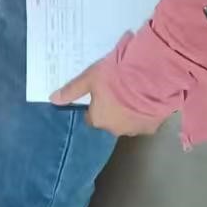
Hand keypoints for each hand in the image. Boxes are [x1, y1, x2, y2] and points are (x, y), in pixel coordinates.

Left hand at [51, 59, 167, 136]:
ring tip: (135, 91)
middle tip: (119, 89)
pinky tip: (148, 96)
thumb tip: (53, 99)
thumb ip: (72, 90)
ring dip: (130, 110)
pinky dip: (145, 111)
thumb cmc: (115, 76)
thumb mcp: (90, 78)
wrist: (150, 76)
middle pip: (111, 121)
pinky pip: (146, 120)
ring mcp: (136, 129)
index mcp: (99, 119)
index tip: (100, 94)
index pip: (92, 118)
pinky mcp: (154, 126)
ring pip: (129, 121)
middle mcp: (116, 129)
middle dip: (114, 109)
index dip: (95, 106)